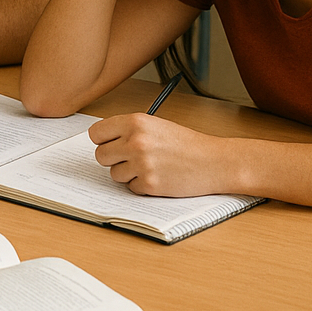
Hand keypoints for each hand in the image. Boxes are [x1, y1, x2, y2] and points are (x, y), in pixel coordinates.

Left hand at [89, 113, 227, 196]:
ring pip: (114, 174)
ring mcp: (141, 164)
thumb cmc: (187, 144)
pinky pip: (131, 188)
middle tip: (130, 158)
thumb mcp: (155, 125)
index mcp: (135, 122)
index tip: (109, 144)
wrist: (215, 161)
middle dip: (113, 159)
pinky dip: (142, 186)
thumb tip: (103, 141)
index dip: (103, 140)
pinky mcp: (149, 184)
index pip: (96, 133)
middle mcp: (135, 142)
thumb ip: (128, 130)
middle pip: (100, 156)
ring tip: (149, 166)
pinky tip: (158, 177)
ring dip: (128, 174)